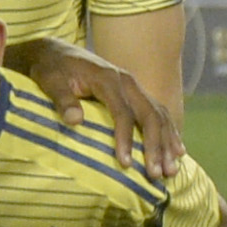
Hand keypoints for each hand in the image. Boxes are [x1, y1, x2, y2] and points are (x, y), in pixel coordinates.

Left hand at [18, 46, 184, 176]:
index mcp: (108, 79)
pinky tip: (177, 151)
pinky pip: (159, 113)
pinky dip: (169, 132)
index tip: (126, 164)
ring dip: (167, 143)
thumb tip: (75, 120)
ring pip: (159, 115)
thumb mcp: (49, 81)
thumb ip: (62, 99)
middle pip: (150, 115)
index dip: (126, 139)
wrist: (55, 52)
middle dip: (155, 146)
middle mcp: (127, 81)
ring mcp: (134, 86)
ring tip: (171, 170)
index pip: (123, 113)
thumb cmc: (50, 69)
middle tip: (156, 174)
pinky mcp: (135, 92)